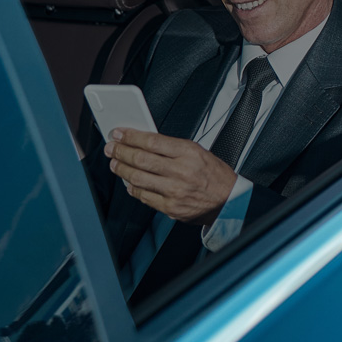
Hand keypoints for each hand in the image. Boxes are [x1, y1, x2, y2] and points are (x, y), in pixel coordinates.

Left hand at [105, 128, 237, 225]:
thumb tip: (145, 142)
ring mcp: (174, 191)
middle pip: (140, 159)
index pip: (152, 141)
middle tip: (112, 148)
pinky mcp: (170, 208)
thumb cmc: (215, 176)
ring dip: (121, 170)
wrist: (229, 201)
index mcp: (189, 153)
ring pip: (137, 178)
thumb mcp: (198, 152)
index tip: (120, 134)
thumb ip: (172, 147)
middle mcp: (181, 171)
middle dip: (120, 152)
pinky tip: (130, 183)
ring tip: (115, 164)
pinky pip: (144, 196)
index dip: (131, 137)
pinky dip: (133, 188)